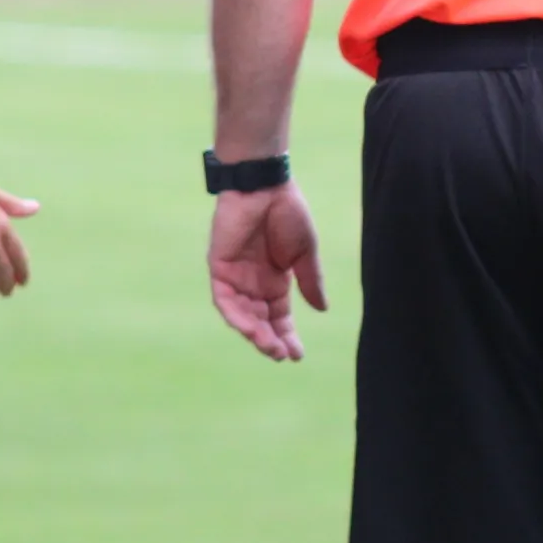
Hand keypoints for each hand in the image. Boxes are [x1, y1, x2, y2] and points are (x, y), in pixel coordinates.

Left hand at [208, 182, 325, 361]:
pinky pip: (225, 300)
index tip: (297, 355)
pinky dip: (236, 315)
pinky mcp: (219, 269)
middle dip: (271, 340)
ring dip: (254, 333)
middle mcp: (254, 284)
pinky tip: (250, 328)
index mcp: (275, 280)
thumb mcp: (305, 252)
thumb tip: (322, 309)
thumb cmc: (288, 212)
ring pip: (242, 315)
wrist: (265, 186)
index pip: (279, 316)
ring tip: (269, 347)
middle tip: (282, 355)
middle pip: (260, 321)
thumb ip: (310, 280)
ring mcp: (236, 278)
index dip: (288, 335)